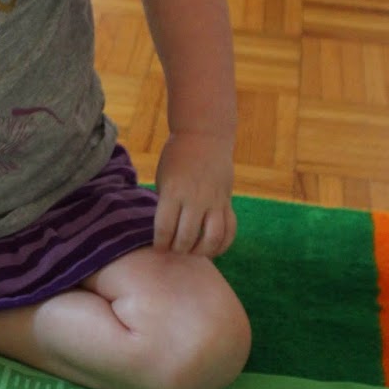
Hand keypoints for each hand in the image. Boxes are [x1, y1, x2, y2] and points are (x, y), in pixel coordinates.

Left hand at [152, 133, 236, 257]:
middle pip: (187, 237)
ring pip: (212, 237)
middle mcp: (195, 198)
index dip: (160, 244)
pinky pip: (230, 229)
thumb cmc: (177, 158)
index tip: (158, 247)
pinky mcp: (227, 201)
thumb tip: (167, 234)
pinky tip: (213, 249)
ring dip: (201, 251)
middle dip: (178, 249)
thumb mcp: (163, 179)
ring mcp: (214, 201)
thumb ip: (167, 205)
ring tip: (193, 251)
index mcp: (174, 192)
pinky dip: (223, 244)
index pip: (165, 228)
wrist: (204, 137)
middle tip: (173, 250)